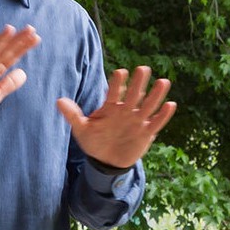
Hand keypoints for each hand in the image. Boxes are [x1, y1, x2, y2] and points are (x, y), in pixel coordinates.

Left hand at [57, 65, 176, 169]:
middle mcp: (126, 110)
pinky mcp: (146, 133)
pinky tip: (171, 104)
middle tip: (143, 69)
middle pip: (133, 94)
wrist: (106, 160)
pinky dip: (163, 115)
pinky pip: (156, 122)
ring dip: (156, 95)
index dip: (118, 83)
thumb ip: (73, 114)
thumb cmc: (94, 141)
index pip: (114, 91)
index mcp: (110, 107)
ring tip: (163, 81)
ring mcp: (137, 121)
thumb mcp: (82, 129)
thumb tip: (58, 100)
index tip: (121, 73)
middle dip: (138, 83)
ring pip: (148, 105)